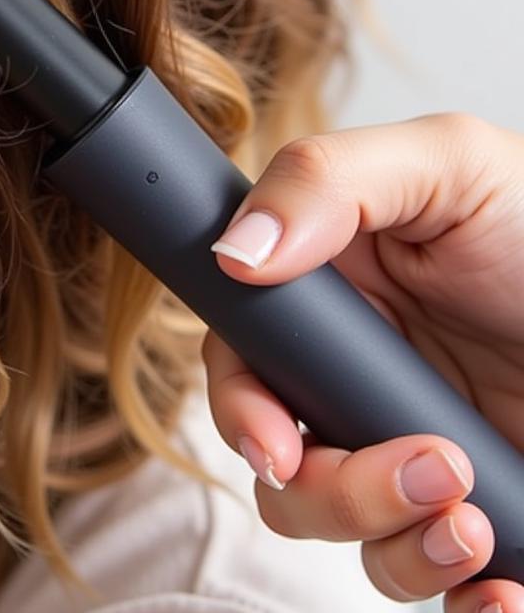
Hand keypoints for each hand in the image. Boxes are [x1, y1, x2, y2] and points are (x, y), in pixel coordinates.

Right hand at [202, 113, 523, 612]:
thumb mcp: (447, 164)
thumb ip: (325, 183)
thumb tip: (236, 253)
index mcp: (331, 303)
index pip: (241, 367)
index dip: (244, 414)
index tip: (278, 445)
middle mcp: (358, 382)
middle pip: (284, 471)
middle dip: (335, 493)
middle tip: (427, 466)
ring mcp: (415, 449)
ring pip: (350, 535)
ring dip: (397, 547)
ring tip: (473, 520)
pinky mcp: (480, 511)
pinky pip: (438, 580)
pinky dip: (464, 601)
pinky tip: (500, 590)